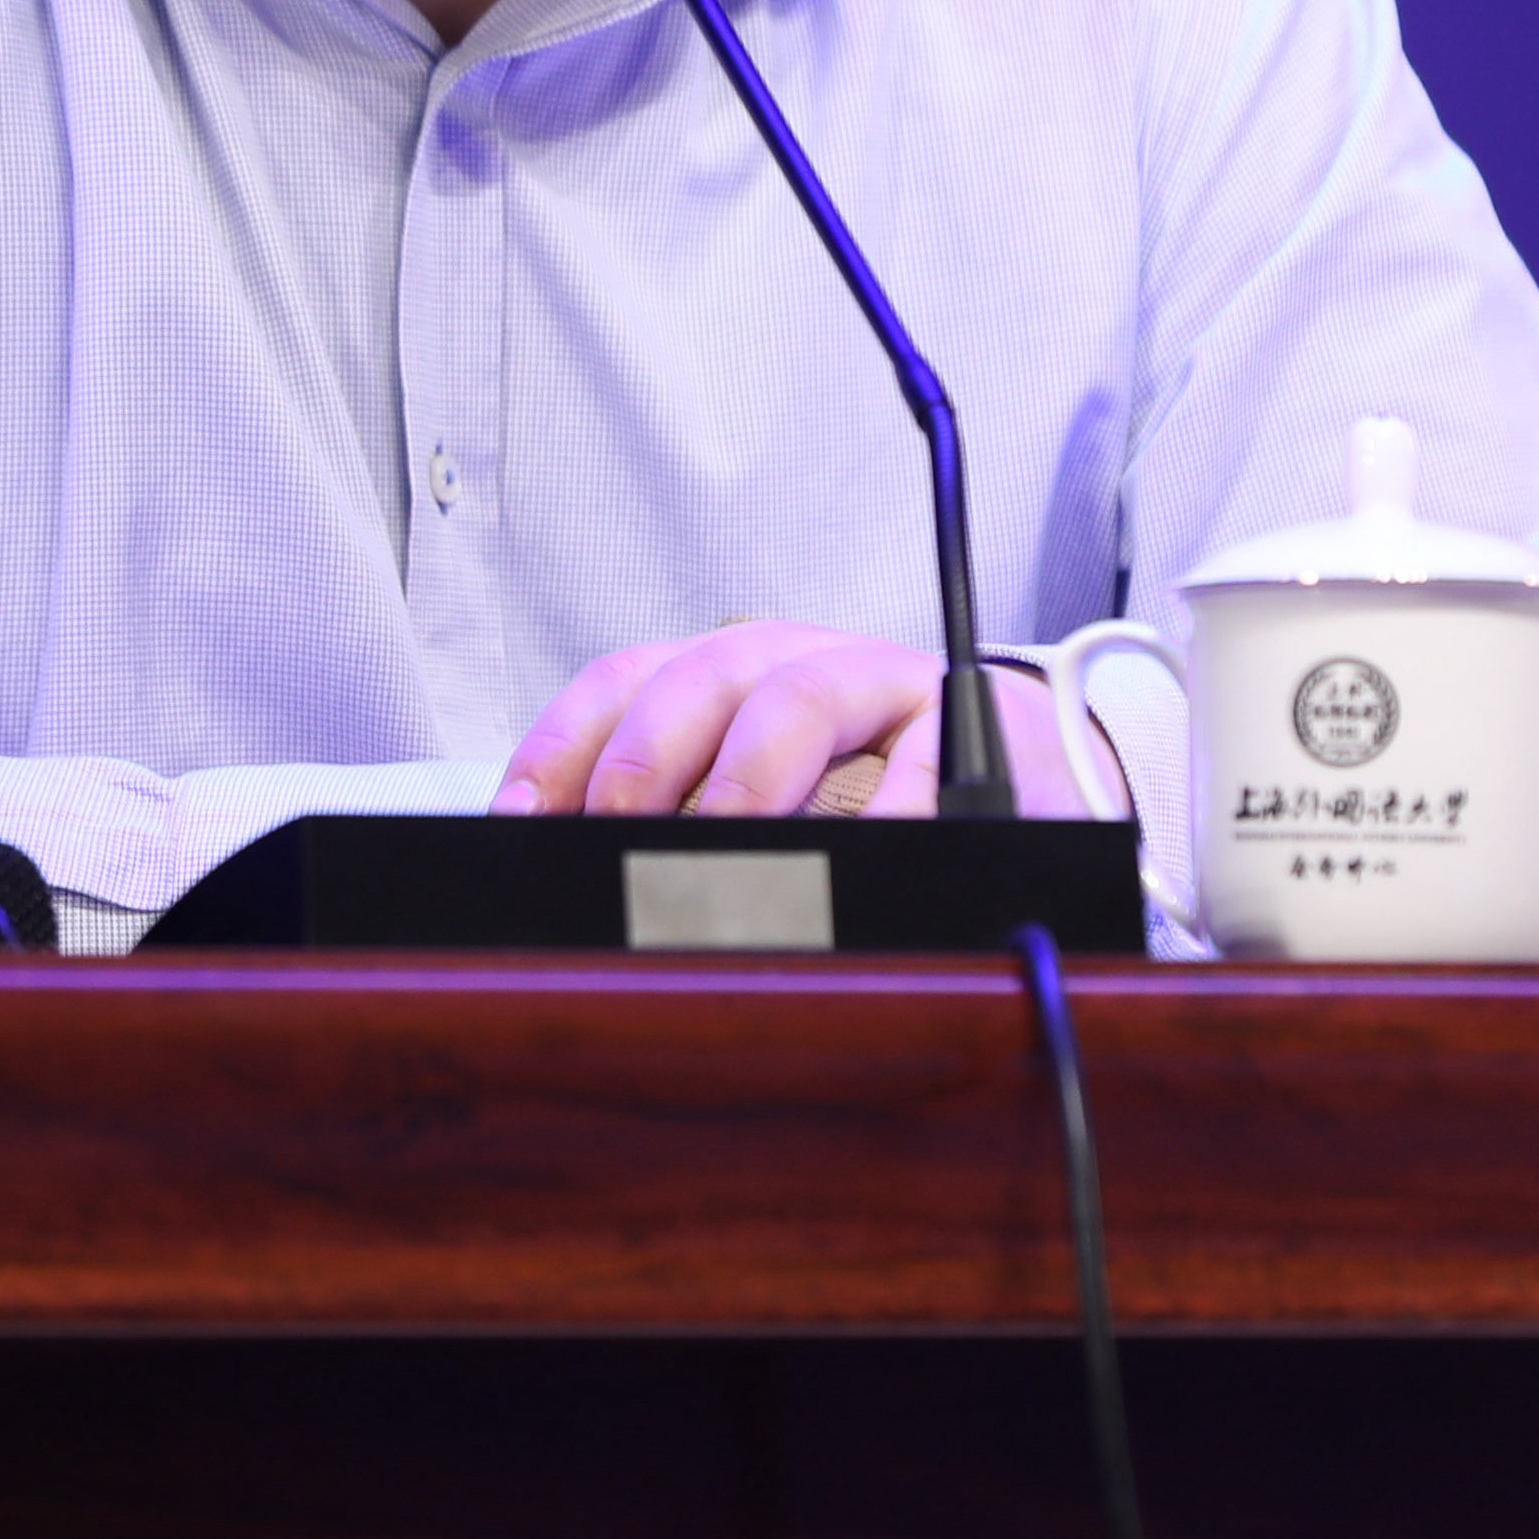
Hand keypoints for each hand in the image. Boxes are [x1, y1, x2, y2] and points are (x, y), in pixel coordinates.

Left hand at [496, 622, 1092, 820]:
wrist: (1020, 759)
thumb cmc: (866, 786)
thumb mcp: (758, 791)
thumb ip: (670, 818)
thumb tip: (561, 878)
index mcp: (726, 675)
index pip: (623, 683)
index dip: (562, 745)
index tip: (519, 816)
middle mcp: (792, 661)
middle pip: (703, 677)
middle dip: (645, 753)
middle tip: (614, 825)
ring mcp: (877, 681)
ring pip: (800, 696)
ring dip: (749, 773)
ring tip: (722, 839)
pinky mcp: (959, 718)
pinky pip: (919, 752)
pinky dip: (886, 803)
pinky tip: (855, 852)